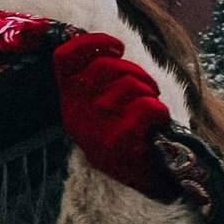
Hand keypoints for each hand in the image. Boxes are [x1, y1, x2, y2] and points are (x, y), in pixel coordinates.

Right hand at [51, 32, 183, 203]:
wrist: (144, 180)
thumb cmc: (127, 135)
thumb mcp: (103, 108)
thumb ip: (100, 82)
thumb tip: (110, 49)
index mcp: (68, 103)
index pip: (63, 59)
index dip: (91, 42)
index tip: (117, 47)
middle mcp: (74, 115)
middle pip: (104, 66)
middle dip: (135, 71)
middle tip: (148, 87)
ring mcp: (94, 129)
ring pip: (130, 85)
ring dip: (150, 93)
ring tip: (151, 110)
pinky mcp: (118, 143)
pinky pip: (147, 107)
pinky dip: (160, 112)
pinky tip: (158, 124)